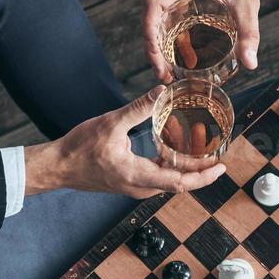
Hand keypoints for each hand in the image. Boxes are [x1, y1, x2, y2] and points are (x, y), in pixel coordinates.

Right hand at [24, 88, 227, 198]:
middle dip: (200, 172)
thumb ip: (139, 108)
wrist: (57, 167)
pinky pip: (157, 179)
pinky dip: (171, 169)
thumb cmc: (79, 148)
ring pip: (168, 182)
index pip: (180, 182)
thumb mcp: (111, 123)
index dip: (203, 176)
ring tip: (202, 155)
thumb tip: (161, 91)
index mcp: (138, 176)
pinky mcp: (128, 183)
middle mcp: (139, 187)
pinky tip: (174, 154)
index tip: (221, 167)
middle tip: (218, 158)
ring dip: (186, 171)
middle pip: (178, 184)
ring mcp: (133, 187)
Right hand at [143, 0, 260, 81]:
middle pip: (149, 17)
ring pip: (154, 16)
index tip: (156, 57)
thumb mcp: (246, 1)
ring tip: (167, 68)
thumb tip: (250, 63)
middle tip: (163, 73)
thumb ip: (248, 32)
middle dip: (152, 47)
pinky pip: (163, 12)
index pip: (152, 6)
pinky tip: (175, 49)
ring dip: (156, 41)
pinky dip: (164, 31)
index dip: (148, 33)